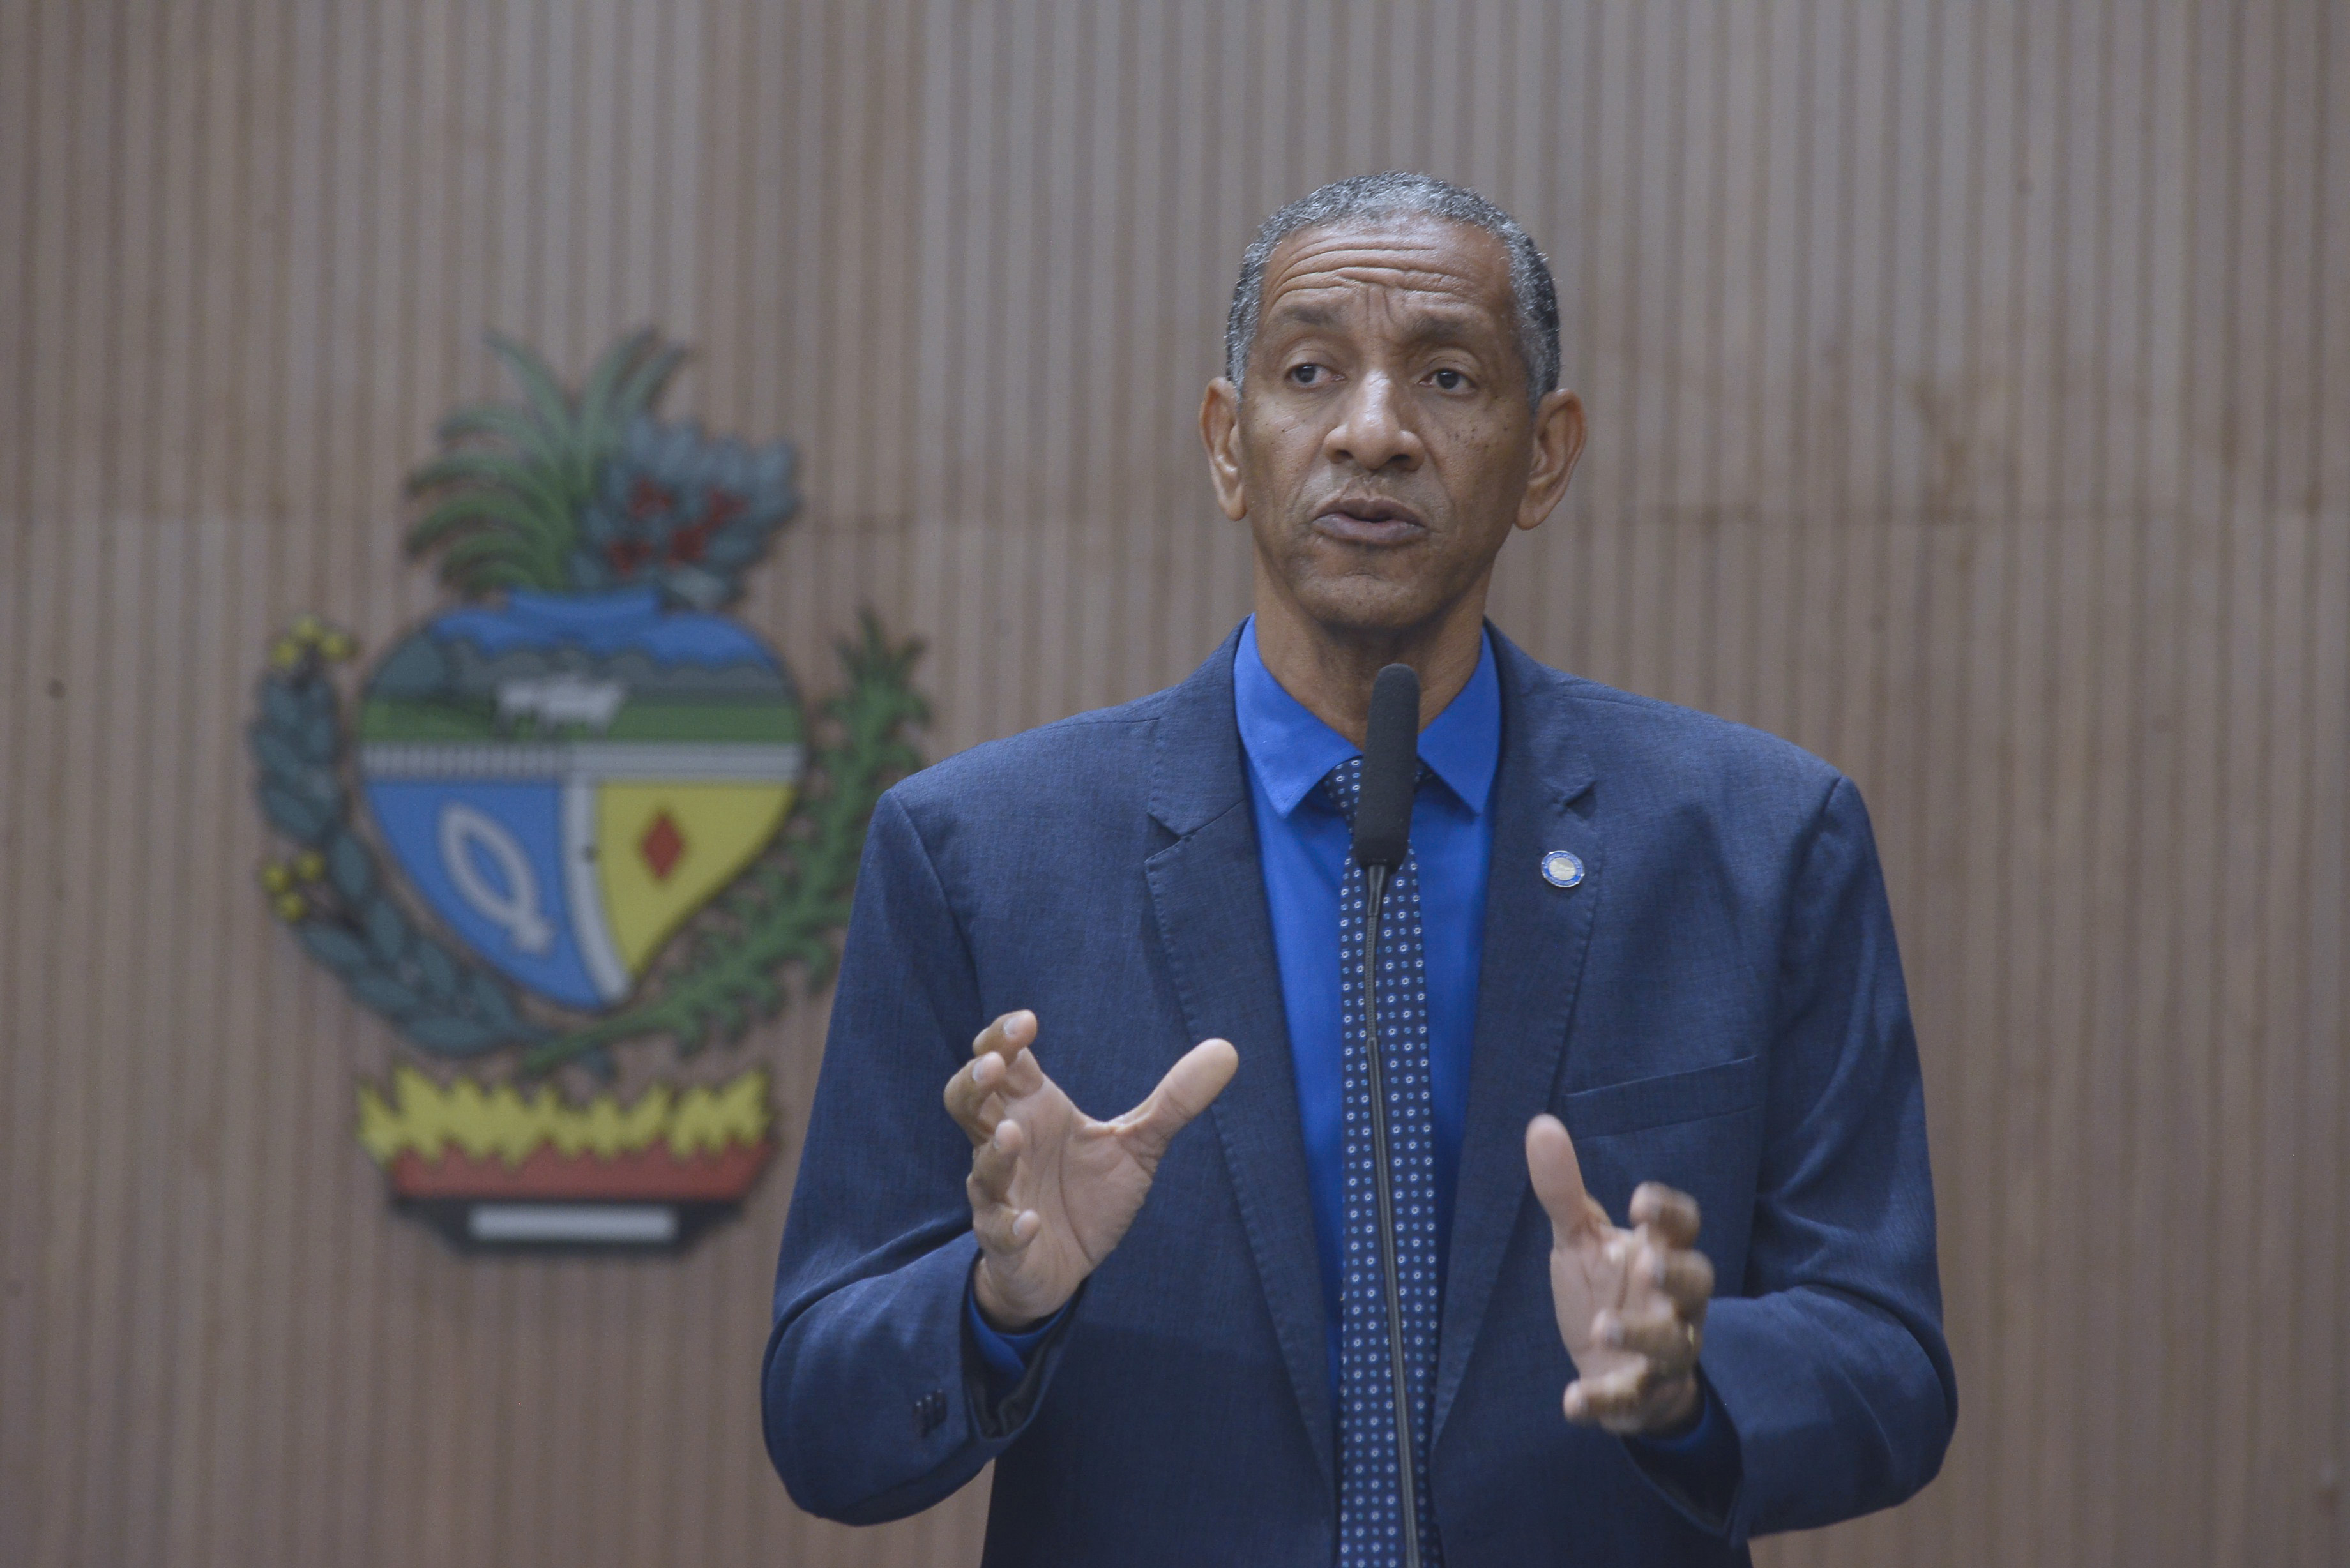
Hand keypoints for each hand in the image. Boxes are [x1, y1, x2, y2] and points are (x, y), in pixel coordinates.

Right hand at [944, 1010, 1238, 1330]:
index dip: (1004, 1037)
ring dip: (993, 1150)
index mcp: (1033, 1110)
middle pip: (966, 1101)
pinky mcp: (1007, 1241)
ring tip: (1013, 1133)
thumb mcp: (1137, 1146)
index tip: (1028, 1022)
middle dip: (974, 1080)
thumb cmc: (1088, 1195)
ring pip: (980, 1166)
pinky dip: (1012, 1225)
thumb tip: (1227, 1050)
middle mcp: (1008, 1144)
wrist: (1065, 1268)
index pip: (1002, 1059)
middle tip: (994, 1061)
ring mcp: (1002, 1194)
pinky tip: (1031, 1221)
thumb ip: (1173, 1101)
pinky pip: (998, 1232)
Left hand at [1526, 1114, 1714, 1435]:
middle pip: (1699, 1283)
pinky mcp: (1642, 1394)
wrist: (1613, 1365)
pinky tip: (1571, 1401)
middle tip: (1649, 1264)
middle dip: (1677, 1274)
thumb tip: (1540, 1124)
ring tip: (1603, 1326)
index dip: (1669, 1212)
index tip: (1638, 1201)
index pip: (1683, 1226)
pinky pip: (1631, 1400)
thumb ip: (1564, 1191)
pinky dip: (1603, 1401)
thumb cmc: (1605, 1288)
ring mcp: (1663, 1350)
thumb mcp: (1580, 1239)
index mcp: (1660, 1253)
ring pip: (1673, 1345)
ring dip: (1640, 1335)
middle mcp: (1673, 1302)